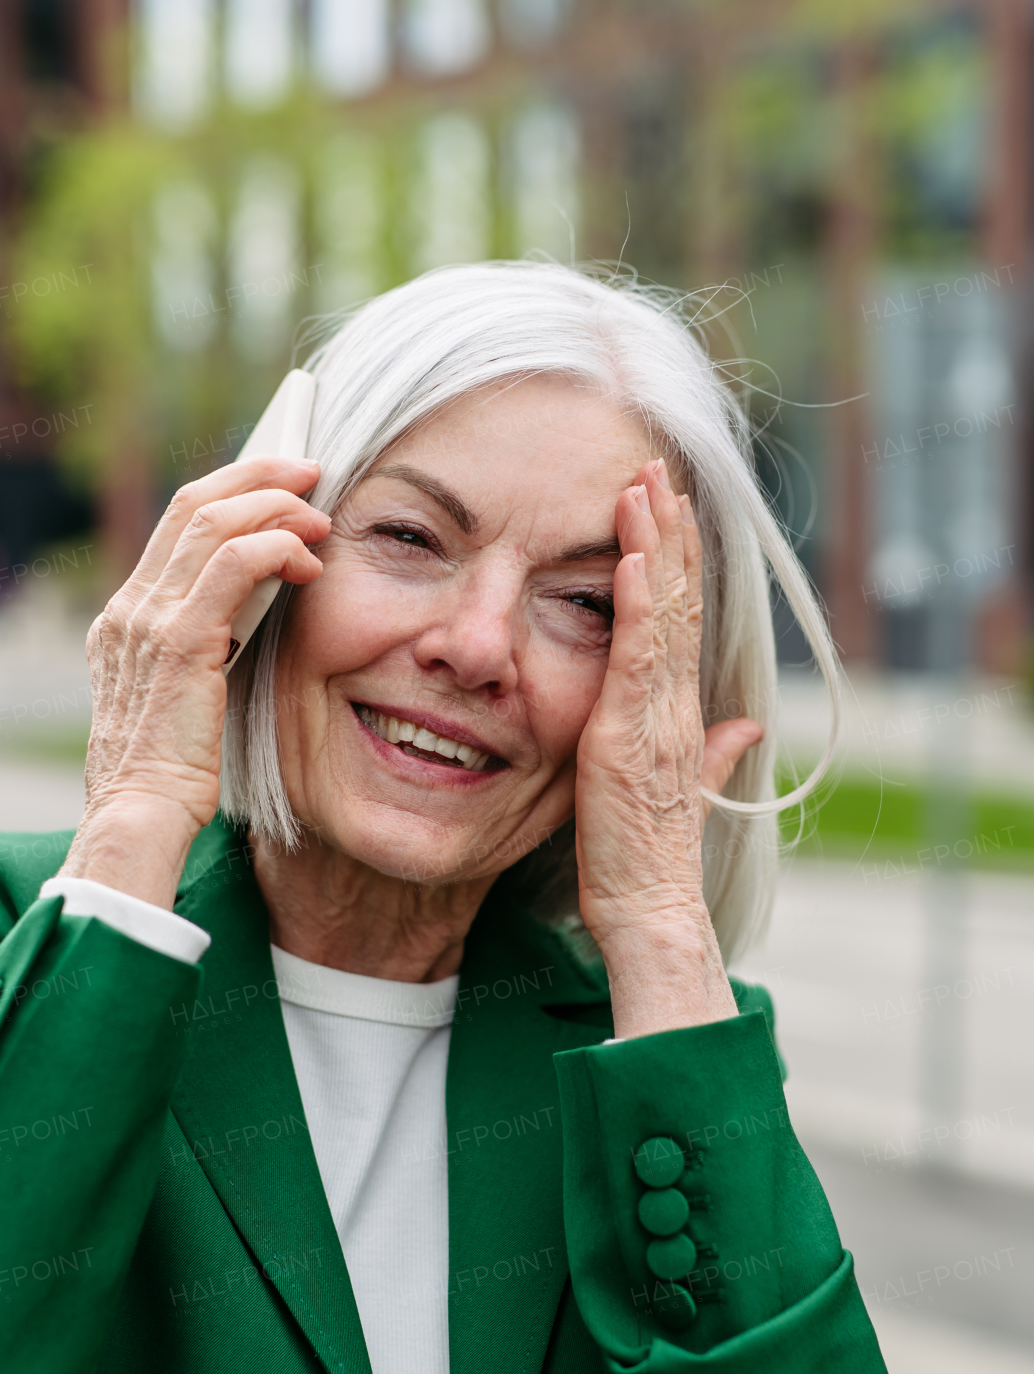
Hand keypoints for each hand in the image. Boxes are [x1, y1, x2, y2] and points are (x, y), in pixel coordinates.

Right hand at [58, 457, 329, 908]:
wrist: (140, 819)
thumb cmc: (171, 779)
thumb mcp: (182, 704)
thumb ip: (203, 655)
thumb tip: (250, 622)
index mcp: (126, 621)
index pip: (178, 526)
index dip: (232, 492)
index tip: (281, 487)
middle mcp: (130, 610)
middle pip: (192, 505)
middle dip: (258, 476)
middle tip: (311, 471)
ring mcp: (149, 622)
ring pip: (214, 523)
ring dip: (276, 507)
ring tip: (321, 516)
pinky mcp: (179, 643)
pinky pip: (233, 565)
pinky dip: (276, 547)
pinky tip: (308, 560)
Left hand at [574, 458, 761, 1037]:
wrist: (650, 905)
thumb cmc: (650, 854)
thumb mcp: (679, 785)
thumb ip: (715, 749)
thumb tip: (745, 725)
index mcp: (681, 710)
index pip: (680, 618)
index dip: (674, 559)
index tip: (664, 506)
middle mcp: (676, 703)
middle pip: (676, 600)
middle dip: (664, 531)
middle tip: (652, 468)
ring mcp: (657, 715)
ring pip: (660, 615)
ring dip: (649, 548)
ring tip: (642, 489)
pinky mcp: (630, 734)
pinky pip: (637, 657)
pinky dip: (633, 607)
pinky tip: (627, 562)